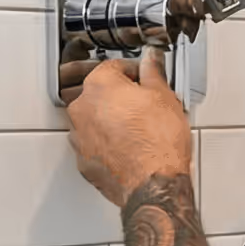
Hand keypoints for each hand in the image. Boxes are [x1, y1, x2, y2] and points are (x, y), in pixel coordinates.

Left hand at [66, 46, 194, 206]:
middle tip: (143, 106)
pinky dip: (107, 144)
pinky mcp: (83, 161)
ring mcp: (79, 137)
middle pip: (100, 93)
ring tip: (137, 130)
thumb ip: (153, 73)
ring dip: (111, 121)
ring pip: (94, 120)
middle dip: (119, 97)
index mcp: (99, 86)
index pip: (113, 67)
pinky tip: (127, 148)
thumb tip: (150, 61)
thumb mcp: (164, 97)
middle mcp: (82, 109)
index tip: (143, 78)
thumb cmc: (158, 144)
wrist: (154, 184)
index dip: (133, 71)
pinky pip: (93, 145)